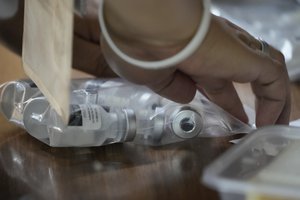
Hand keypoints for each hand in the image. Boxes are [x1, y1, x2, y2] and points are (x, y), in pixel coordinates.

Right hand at [101, 15, 290, 126]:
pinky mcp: (246, 56)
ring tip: (268, 123)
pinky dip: (275, 102)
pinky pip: (272, 80)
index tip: (224, 111)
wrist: (146, 29)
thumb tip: (188, 95)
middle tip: (244, 117)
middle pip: (235, 74)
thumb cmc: (138, 51)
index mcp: (190, 55)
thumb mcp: (152, 78)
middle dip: (238, 97)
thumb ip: (172, 87)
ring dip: (267, 99)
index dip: (219, 95)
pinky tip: (267, 123)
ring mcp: (231, 51)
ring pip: (262, 73)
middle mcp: (213, 50)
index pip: (210, 76)